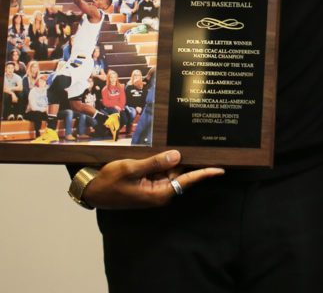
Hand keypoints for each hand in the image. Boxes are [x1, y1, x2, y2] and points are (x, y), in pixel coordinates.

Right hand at [81, 150, 223, 208]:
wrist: (90, 189)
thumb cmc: (108, 182)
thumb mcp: (130, 169)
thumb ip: (154, 162)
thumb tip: (177, 155)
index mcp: (158, 193)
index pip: (186, 180)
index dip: (204, 173)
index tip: (220, 169)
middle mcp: (159, 192)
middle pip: (181, 173)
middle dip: (191, 160)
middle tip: (206, 143)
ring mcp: (153, 186)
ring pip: (172, 169)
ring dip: (177, 158)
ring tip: (190, 140)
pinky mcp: (147, 181)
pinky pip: (161, 169)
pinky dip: (165, 160)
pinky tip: (170, 147)